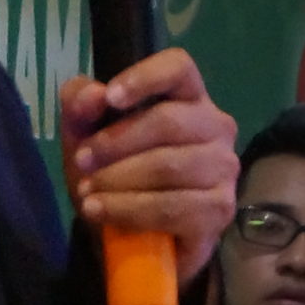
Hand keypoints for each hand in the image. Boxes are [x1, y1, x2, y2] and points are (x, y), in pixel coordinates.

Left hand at [60, 47, 237, 285]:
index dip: (144, 77)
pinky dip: (129, 210)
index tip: (109, 98)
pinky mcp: (220, 210)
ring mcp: (223, 169)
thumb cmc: (115, 168)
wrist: (135, 237)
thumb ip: (80, 104)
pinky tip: (102, 212)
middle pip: (168, 121)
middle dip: (116, 142)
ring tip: (87, 192)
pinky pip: (172, 208)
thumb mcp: (85, 132)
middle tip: (81, 161)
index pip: (178, 67)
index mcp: (188, 94)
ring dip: (118, 180)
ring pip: (168, 167)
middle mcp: (216, 125)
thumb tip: (93, 96)